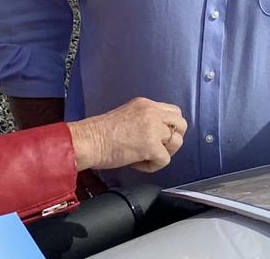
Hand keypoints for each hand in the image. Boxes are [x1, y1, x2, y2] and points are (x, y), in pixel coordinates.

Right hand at [68, 97, 186, 172]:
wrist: (88, 141)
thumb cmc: (100, 133)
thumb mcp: (128, 115)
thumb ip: (146, 120)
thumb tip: (158, 135)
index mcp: (146, 104)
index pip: (174, 112)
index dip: (170, 127)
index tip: (159, 137)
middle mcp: (152, 112)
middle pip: (181, 124)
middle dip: (173, 139)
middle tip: (157, 149)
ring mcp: (153, 128)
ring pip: (176, 142)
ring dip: (164, 153)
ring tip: (146, 156)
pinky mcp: (151, 145)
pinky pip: (165, 160)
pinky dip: (153, 166)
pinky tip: (138, 164)